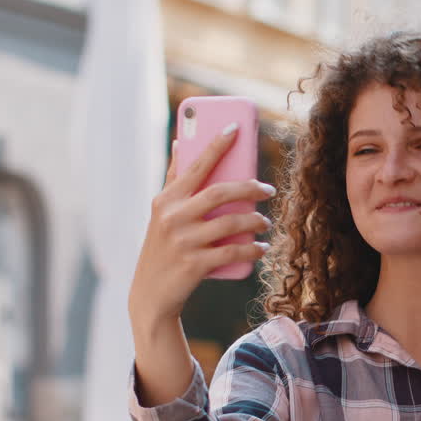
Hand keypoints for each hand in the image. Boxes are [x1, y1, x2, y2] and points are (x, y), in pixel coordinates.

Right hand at [128, 125, 275, 332]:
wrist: (151, 293)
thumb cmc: (162, 246)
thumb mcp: (162, 212)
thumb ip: (173, 179)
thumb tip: (179, 142)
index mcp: (167, 199)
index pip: (196, 165)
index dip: (216, 144)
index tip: (236, 128)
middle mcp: (173, 217)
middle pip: (220, 192)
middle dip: (250, 187)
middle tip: (268, 190)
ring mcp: (183, 241)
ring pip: (231, 223)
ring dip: (255, 220)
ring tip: (264, 222)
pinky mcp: (194, 264)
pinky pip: (233, 251)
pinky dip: (252, 249)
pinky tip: (261, 247)